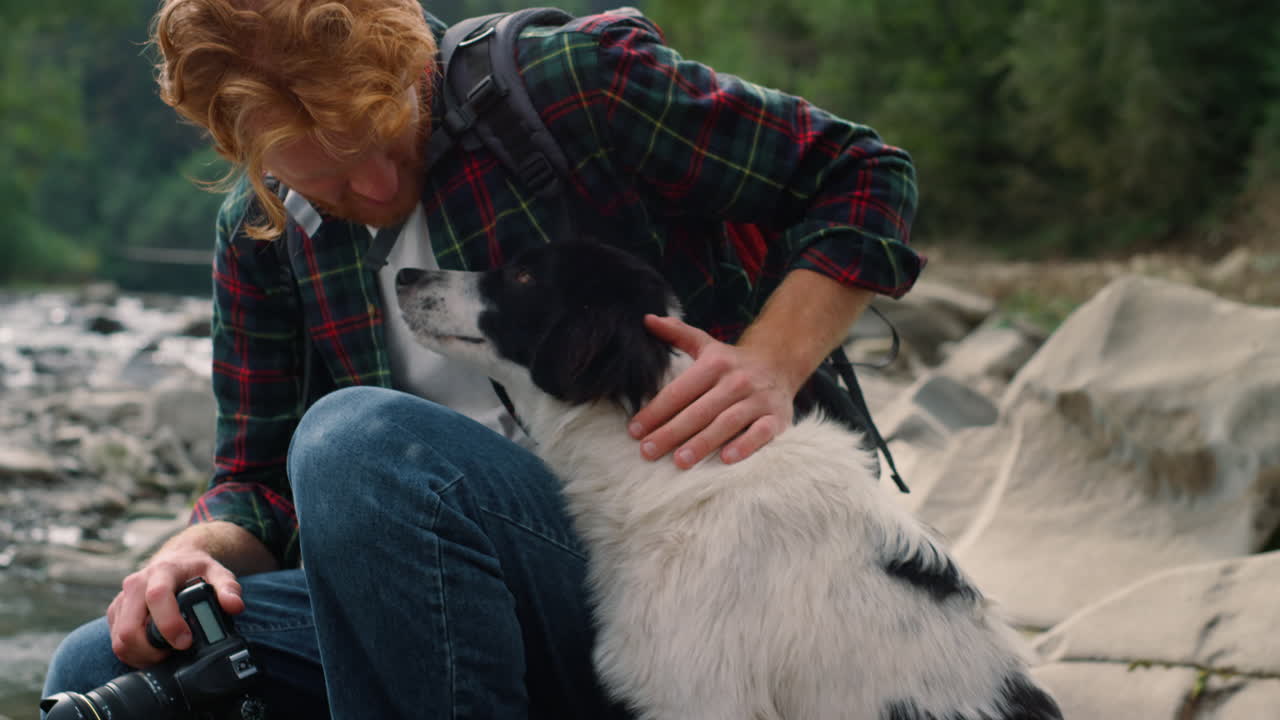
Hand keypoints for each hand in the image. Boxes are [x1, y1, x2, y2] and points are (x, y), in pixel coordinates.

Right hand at [107, 548, 243, 667]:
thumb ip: (228, 588)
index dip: (169, 624)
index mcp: (162, 571)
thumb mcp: (218, 573)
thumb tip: (235, 606)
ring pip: (119, 639)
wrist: (177, 559)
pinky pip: (116, 641)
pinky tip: (153, 651)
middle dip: (150, 650)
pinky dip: (133, 653)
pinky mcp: (116, 611)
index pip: (157, 598)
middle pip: (130, 627)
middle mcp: (136, 584)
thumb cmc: (196, 569)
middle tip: (173, 654)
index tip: (185, 642)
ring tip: (164, 655)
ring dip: (141, 655)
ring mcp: (122, 598)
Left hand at [628, 314, 797, 468]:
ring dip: (703, 442)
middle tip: (647, 451)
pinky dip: (745, 445)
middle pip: (699, 411)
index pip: (679, 391)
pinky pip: (761, 433)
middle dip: (671, 432)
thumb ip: (677, 333)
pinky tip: (725, 459)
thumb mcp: (706, 344)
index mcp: (715, 364)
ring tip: (680, 460)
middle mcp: (736, 381)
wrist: (781, 363)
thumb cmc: (732, 362)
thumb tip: (647, 319)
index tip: (634, 430)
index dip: (655, 411)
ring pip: (727, 423)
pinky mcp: (777, 417)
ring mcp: (758, 399)